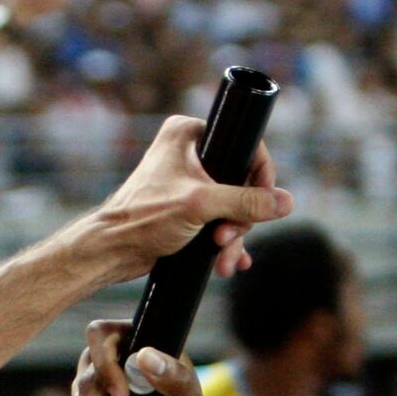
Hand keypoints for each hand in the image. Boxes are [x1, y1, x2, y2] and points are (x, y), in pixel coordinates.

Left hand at [79, 115, 291, 292]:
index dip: (260, 178)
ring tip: (223, 260)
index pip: (244, 145)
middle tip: (227, 239)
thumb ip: (245, 202)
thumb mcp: (201, 206)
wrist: (111, 251)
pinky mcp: (185, 206)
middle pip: (240, 180)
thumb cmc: (144, 219)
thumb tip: (285, 203)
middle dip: (240, 218)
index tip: (265, 205)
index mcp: (189, 133)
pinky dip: (225, 241)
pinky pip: (218, 218)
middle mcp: (188, 151)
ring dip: (233, 236)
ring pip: (230, 205)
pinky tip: (230, 262)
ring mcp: (187, 180)